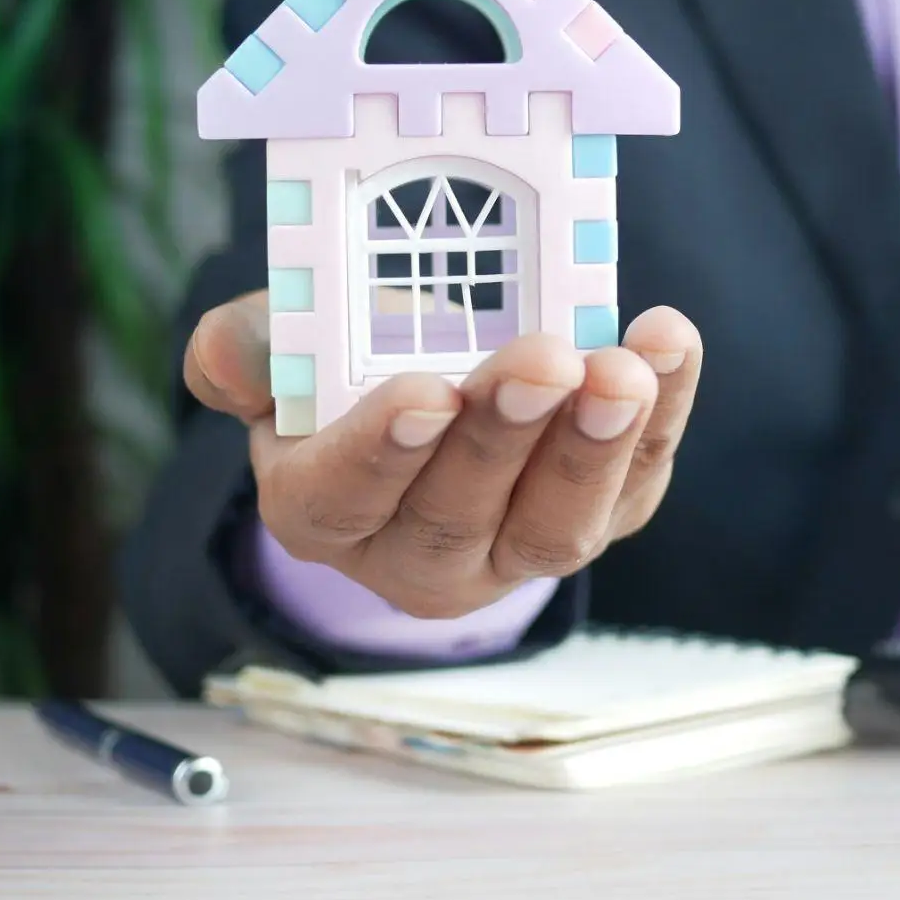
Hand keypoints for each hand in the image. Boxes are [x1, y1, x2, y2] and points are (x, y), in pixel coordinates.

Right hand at [185, 290, 702, 618]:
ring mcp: (516, 549)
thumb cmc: (346, 367)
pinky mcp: (600, 518)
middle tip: (544, 361)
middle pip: (458, 515)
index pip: (344, 497)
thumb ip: (249, 349)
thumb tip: (230, 353)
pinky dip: (662, 416)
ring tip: (622, 370)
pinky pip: (635, 481)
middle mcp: (417, 554)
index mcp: (322, 511)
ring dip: (595, 446)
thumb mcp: (283, 350)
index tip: (427, 393)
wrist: (432, 385)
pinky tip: (669, 345)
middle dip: (505, 438)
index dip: (384, 450)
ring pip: (555, 525)